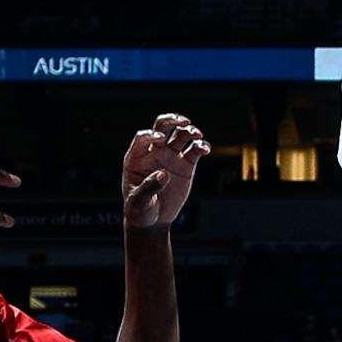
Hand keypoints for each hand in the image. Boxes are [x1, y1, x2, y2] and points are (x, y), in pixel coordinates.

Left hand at [122, 113, 208, 230]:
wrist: (153, 220)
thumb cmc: (139, 210)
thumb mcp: (138, 202)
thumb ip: (148, 187)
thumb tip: (163, 174)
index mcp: (136, 158)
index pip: (142, 138)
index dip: (150, 135)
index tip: (160, 140)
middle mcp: (154, 153)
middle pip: (162, 127)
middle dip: (172, 120)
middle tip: (184, 121)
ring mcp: (171, 157)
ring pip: (181, 135)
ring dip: (189, 131)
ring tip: (197, 135)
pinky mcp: (186, 165)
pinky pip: (195, 151)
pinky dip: (201, 147)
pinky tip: (204, 149)